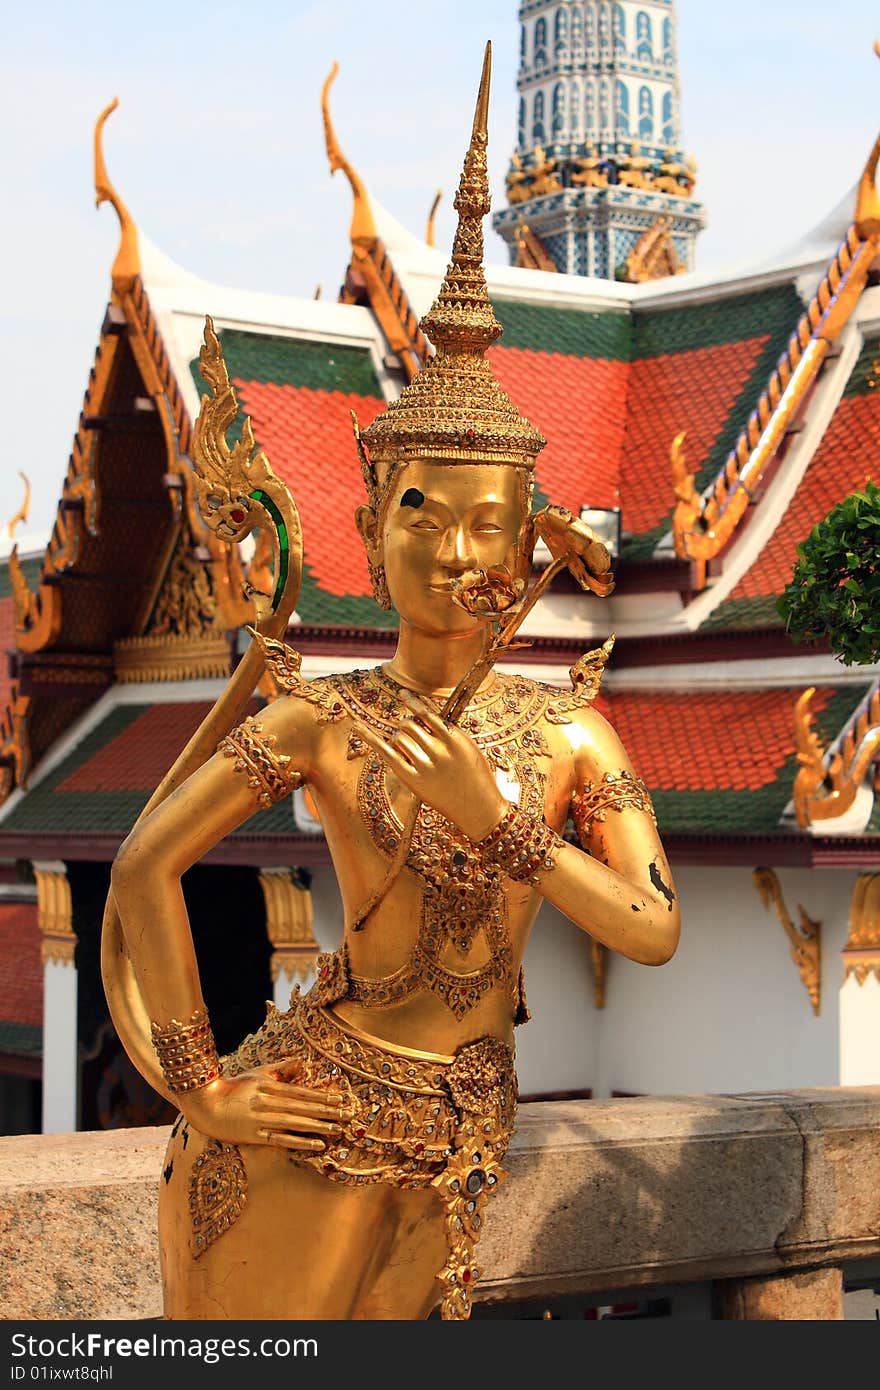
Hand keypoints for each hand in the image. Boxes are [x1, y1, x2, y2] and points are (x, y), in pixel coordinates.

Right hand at [179, 1064, 346, 1152]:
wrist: (204, 1104)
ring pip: (296, 1123)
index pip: (302, 1092)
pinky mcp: (254, 1136)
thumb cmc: (233, 1086)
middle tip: (348, 1114)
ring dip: (319, 1127)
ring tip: (337, 1129)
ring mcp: (261, 1120)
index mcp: (269, 1085)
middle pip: (303, 1108)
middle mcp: (267, 1102)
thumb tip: (303, 1063)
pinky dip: (300, 1142)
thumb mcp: (257, 1073)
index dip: (323, 1095)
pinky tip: (317, 1144)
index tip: (341, 1099)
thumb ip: (281, 1069)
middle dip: (327, 1111)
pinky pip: (281, 1139)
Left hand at [352, 690, 507, 841]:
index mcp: (453, 738)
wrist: (479, 808)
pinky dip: (369, 738)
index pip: (426, 713)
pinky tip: (357, 726)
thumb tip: (422, 714)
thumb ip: (448, 731)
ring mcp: (424, 765)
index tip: (403, 694)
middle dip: (407, 727)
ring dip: (400, 740)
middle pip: (409, 726)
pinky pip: (386, 753)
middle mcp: (438, 750)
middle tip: (414, 738)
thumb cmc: (476, 777)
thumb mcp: (469, 748)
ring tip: (412, 752)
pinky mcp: (413, 780)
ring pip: (398, 738)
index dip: (412, 702)